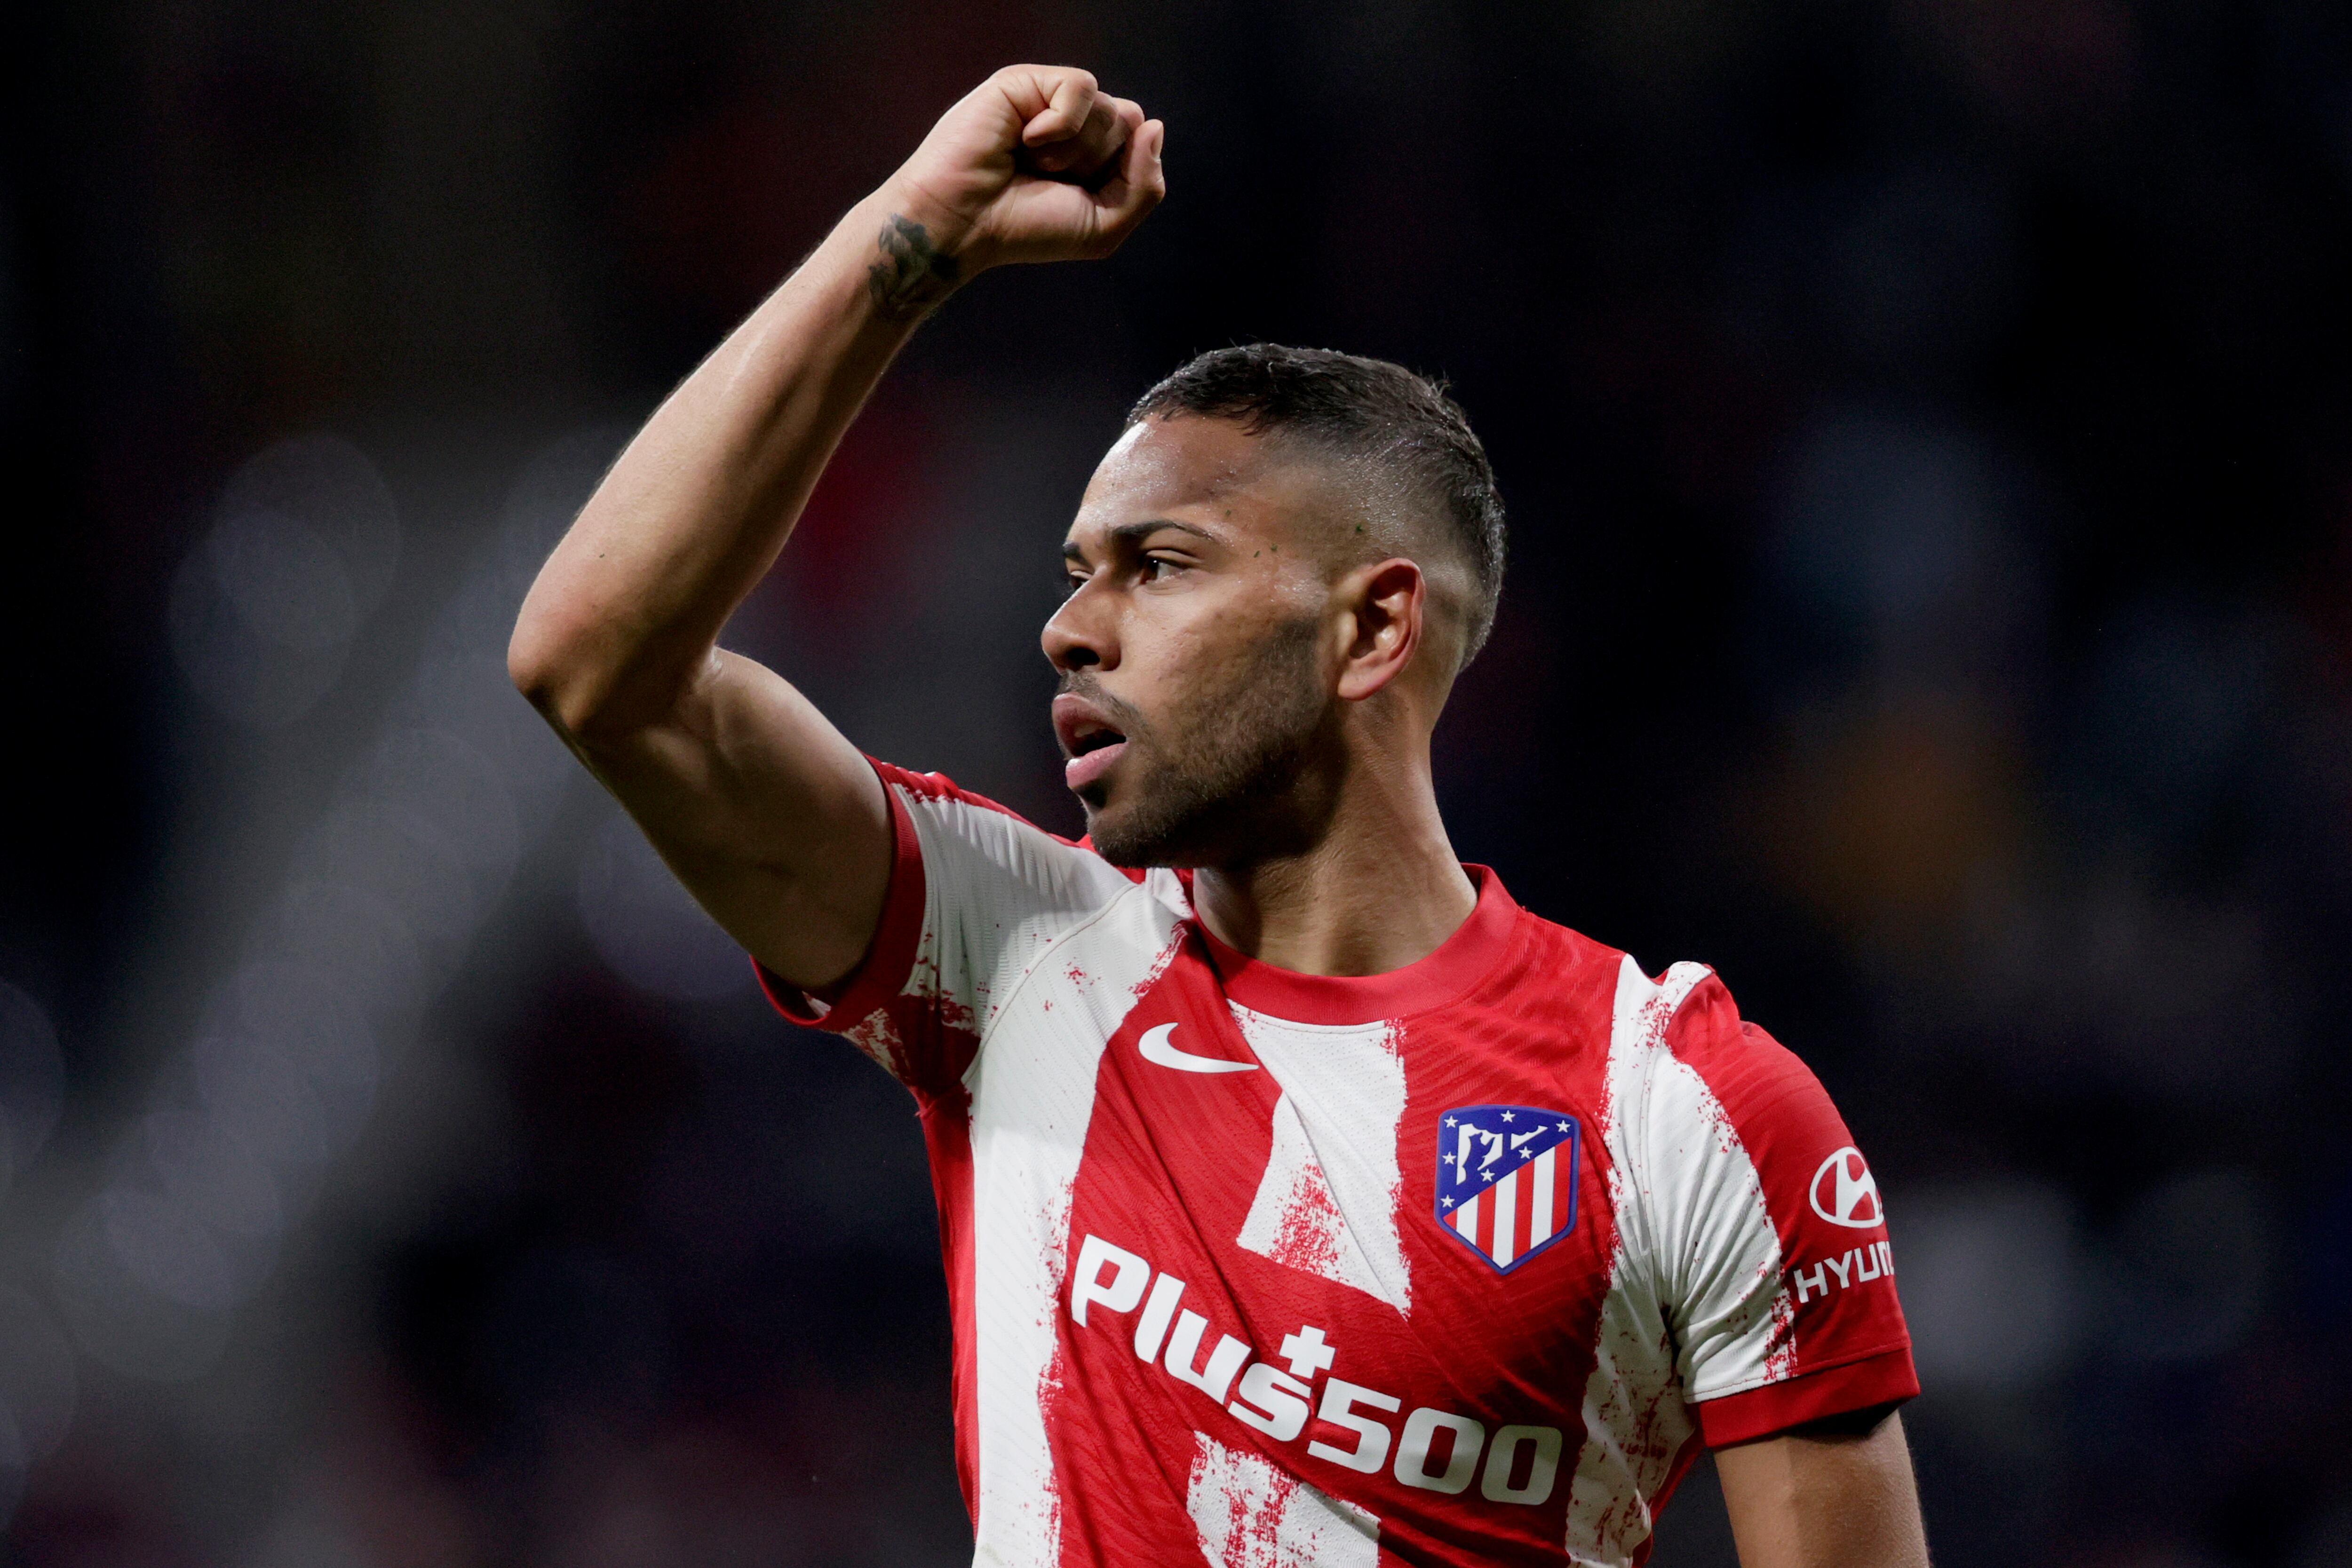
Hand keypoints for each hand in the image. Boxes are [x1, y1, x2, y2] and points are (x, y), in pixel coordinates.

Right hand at [880, 66, 1165, 279]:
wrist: (964, 223)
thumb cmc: (1024, 228)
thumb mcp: (1105, 225)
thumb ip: (1145, 184)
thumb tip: (1154, 125)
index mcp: (1093, 152)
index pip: (1140, 140)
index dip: (1120, 174)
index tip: (1077, 195)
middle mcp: (1074, 122)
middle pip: (1128, 121)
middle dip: (1095, 163)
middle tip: (1046, 179)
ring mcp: (1049, 100)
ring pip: (1108, 107)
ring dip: (1073, 151)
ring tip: (1029, 163)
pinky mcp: (1026, 82)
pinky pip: (1080, 87)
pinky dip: (1060, 124)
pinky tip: (1026, 140)